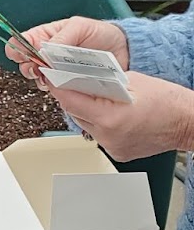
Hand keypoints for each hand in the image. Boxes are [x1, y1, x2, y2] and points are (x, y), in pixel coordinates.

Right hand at [7, 15, 127, 79]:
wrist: (124, 51)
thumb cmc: (102, 34)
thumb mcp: (80, 27)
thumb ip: (61, 37)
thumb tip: (42, 50)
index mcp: (46, 36)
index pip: (22, 42)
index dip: (18, 49)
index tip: (24, 55)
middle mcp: (47, 55)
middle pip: (25, 63)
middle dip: (29, 66)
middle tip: (40, 67)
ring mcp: (57, 71)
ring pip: (38, 78)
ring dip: (42, 78)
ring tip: (53, 75)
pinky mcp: (68, 85)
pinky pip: (55, 90)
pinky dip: (56, 89)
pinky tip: (63, 84)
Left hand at [52, 73, 193, 162]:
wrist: (188, 122)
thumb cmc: (168, 101)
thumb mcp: (131, 81)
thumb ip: (102, 81)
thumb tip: (80, 78)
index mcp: (110, 117)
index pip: (71, 101)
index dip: (58, 87)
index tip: (51, 77)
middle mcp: (108, 135)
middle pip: (75, 113)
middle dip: (72, 97)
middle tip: (70, 82)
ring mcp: (111, 146)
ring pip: (86, 124)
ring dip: (86, 111)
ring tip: (96, 98)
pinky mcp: (116, 153)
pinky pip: (99, 134)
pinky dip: (100, 123)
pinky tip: (111, 114)